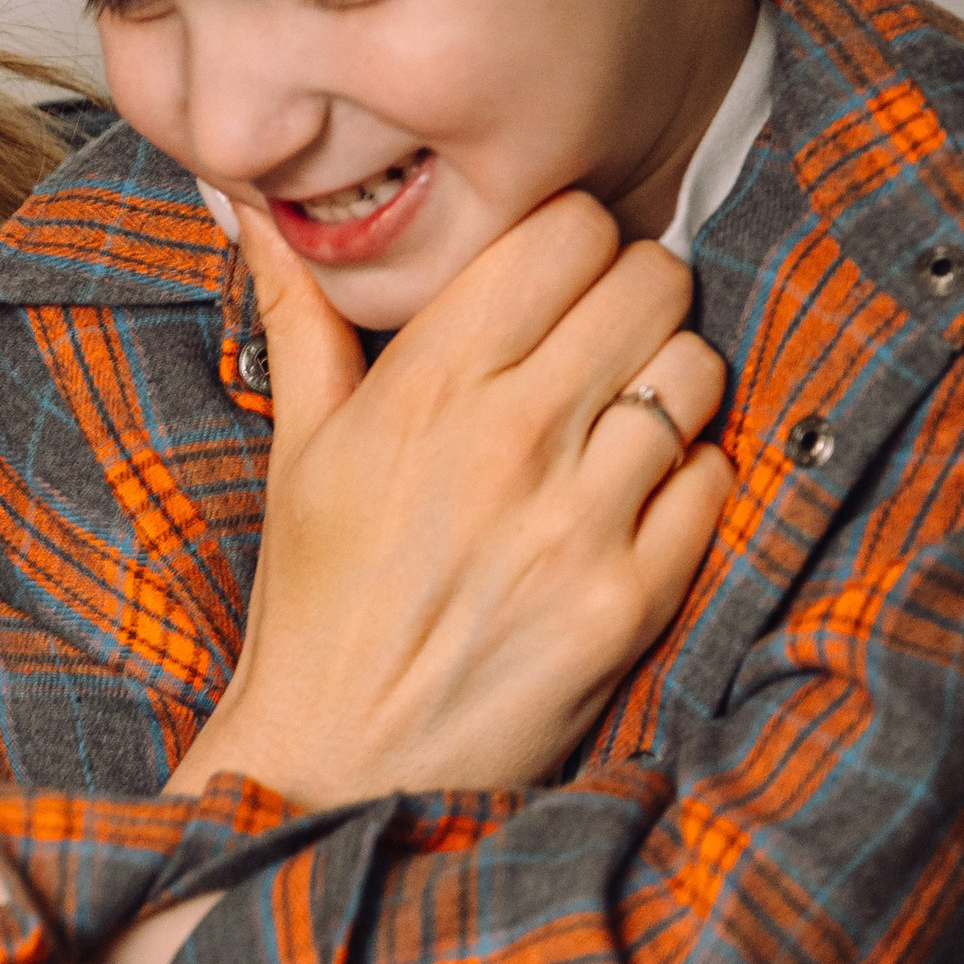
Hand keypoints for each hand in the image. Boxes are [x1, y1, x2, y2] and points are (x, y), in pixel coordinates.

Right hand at [171, 194, 730, 809]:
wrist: (334, 765)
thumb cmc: (318, 602)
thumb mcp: (298, 446)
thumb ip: (299, 311)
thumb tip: (250, 199)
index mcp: (426, 384)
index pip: (565, 229)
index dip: (571, 241)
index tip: (554, 282)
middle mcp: (508, 439)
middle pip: (650, 280)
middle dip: (634, 297)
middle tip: (602, 343)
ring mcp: (576, 523)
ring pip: (697, 371)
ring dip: (671, 384)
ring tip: (622, 423)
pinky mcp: (628, 601)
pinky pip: (714, 480)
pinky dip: (690, 479)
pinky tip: (635, 502)